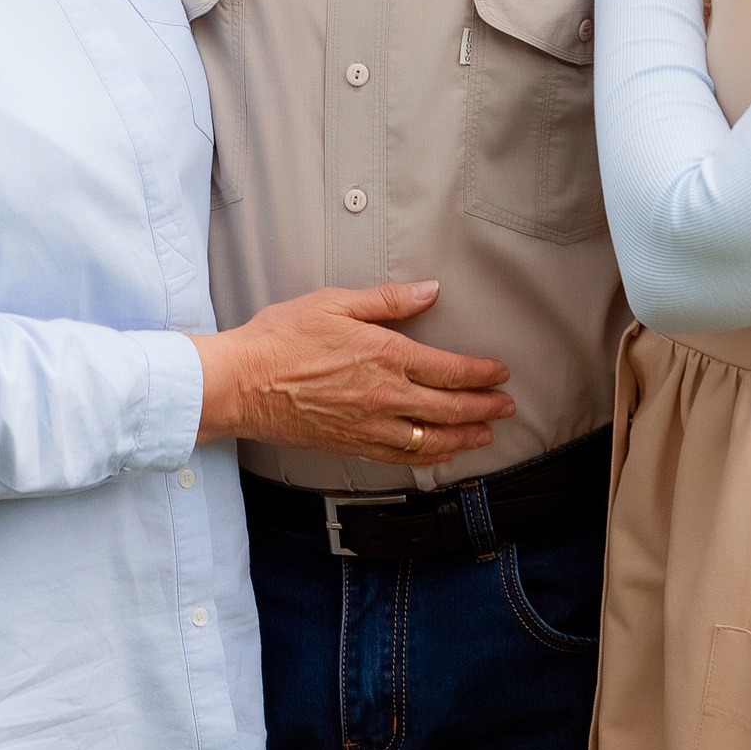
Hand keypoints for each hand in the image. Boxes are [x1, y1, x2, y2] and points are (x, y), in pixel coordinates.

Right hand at [193, 281, 515, 467]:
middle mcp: (385, 397)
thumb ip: (388, 300)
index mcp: (386, 356)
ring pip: (431, 440)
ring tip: (485, 434)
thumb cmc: (283, 337)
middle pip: (450, 409)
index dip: (481, 374)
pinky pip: (401, 458)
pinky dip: (428, 458)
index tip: (501, 373)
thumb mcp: (336, 303)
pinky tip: (439, 455)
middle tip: (506, 406)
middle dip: (484, 408)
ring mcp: (370, 426)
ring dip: (464, 437)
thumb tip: (429, 291)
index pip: (449, 371)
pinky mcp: (352, 445)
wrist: (243, 383)